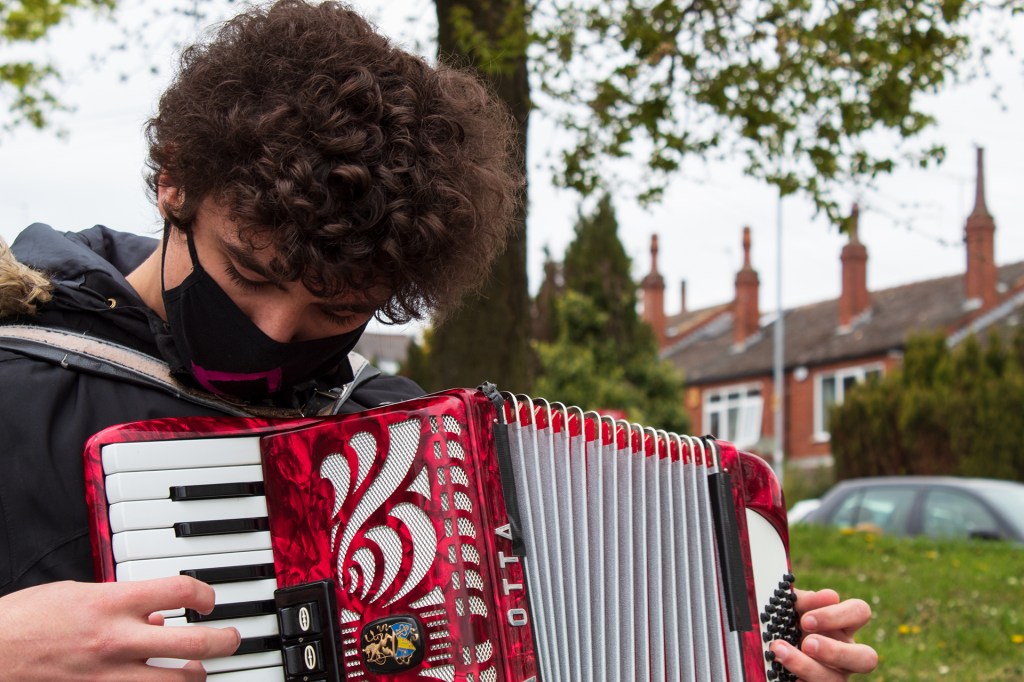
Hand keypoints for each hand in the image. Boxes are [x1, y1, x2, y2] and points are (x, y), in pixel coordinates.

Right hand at [0, 576, 240, 680]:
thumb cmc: (26, 620)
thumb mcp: (77, 594)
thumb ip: (121, 602)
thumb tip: (154, 614)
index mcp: (112, 603)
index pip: (180, 591)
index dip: (206, 593)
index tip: (209, 600)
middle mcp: (117, 639)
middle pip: (194, 642)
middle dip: (224, 640)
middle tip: (231, 638)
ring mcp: (109, 674)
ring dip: (195, 676)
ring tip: (198, 669)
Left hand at [770, 588, 877, 680]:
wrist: (771, 647)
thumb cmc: (786, 622)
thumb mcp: (792, 608)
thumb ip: (806, 601)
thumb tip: (830, 596)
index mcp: (843, 626)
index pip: (860, 612)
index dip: (837, 615)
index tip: (805, 620)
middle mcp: (846, 653)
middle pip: (867, 658)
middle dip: (835, 651)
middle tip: (806, 643)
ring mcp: (835, 675)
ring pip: (836, 680)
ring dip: (806, 666)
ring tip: (780, 653)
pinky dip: (801, 681)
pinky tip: (786, 676)